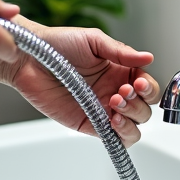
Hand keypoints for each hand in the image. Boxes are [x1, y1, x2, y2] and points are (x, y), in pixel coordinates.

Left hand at [0, 21, 160, 146]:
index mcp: (121, 72)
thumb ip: (121, 52)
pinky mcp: (89, 125)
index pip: (148, 88)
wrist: (30, 58)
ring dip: (132, 118)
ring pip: (134, 127)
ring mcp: (103, 111)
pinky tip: (113, 121)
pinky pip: (115, 139)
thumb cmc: (58, 44)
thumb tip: (148, 58)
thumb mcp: (94, 40)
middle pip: (145, 109)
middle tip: (121, 91)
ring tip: (115, 104)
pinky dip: (121, 134)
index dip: (149, 88)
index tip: (138, 82)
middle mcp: (116, 92)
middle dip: (138, 103)